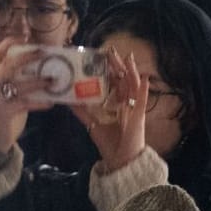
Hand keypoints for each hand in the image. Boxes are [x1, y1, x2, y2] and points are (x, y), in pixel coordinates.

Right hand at [0, 37, 52, 155]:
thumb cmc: (8, 111)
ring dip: (37, 82)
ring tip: (53, 81)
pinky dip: (38, 102)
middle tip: (44, 53)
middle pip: (8, 64)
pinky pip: (24, 104)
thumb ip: (20, 81)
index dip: (10, 42)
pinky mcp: (3, 111)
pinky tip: (51, 103)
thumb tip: (45, 70)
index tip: (25, 35)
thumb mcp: (10, 93)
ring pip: (18, 84)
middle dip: (27, 56)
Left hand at [72, 50, 147, 171]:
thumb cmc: (109, 144)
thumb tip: (66, 100)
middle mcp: (126, 104)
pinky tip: (144, 79)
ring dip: (131, 71)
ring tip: (128, 57)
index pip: (112, 83)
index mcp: (116, 105)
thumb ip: (81, 112)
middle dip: (117, 65)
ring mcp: (134, 110)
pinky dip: (144, 90)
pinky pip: (143, 101)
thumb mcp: (91, 124)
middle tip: (111, 50)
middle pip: (122, 80)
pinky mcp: (139, 117)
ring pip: (133, 86)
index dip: (108, 70)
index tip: (101, 56)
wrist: (121, 161)